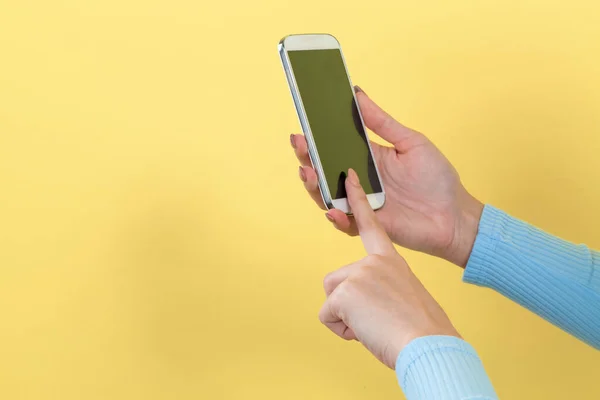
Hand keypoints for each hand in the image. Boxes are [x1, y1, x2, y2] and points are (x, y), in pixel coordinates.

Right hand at [290, 88, 483, 266]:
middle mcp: (359, 181)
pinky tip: (331, 210)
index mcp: (367, 159)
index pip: (334, 147)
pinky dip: (337, 218)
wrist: (455, 215)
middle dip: (306, 159)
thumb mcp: (410, 142)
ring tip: (308, 173)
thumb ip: (382, 122)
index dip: (316, 139)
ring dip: (314, 187)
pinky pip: (346, 224)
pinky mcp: (368, 225)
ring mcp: (361, 204)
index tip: (303, 127)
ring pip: (327, 197)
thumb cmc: (436, 178)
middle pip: (324, 171)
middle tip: (299, 145)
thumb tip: (358, 95)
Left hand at [319, 169, 459, 368]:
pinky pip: (327, 315)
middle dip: (347, 305)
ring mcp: (359, 272)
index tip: (348, 174)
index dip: (357, 199)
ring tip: (374, 326)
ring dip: (345, 318)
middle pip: (336, 280)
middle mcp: (373, 260)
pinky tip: (365, 332)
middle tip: (377, 319)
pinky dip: (341, 330)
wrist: (429, 344)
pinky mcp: (346, 290)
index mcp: (390, 259)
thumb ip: (380, 288)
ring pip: (331, 298)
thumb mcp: (402, 297)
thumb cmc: (420, 329)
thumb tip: (362, 303)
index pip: (371, 224)